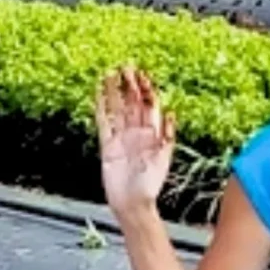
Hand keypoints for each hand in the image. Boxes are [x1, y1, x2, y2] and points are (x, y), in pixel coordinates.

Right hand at [96, 65, 174, 218]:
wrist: (132, 202)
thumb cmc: (150, 184)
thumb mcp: (163, 158)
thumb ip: (167, 136)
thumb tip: (171, 113)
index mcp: (152, 133)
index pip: (149, 105)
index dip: (146, 90)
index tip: (142, 74)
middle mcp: (136, 132)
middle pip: (132, 103)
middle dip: (130, 85)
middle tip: (126, 67)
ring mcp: (121, 137)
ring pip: (117, 109)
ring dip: (114, 92)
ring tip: (109, 74)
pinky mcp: (108, 145)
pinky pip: (103, 122)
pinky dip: (101, 108)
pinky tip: (98, 94)